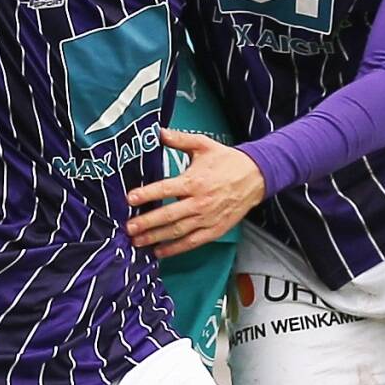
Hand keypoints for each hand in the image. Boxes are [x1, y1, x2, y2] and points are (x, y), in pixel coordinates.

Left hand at [125, 129, 265, 257]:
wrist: (255, 177)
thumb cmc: (227, 160)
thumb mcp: (203, 145)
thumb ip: (179, 139)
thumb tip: (158, 132)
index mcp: (194, 181)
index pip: (166, 189)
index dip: (147, 194)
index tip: (130, 198)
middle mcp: (199, 202)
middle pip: (168, 215)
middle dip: (146, 223)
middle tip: (128, 227)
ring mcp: (207, 219)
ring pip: (177, 232)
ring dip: (156, 238)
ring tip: (137, 242)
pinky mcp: (215, 230)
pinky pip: (192, 242)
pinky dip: (175, 249)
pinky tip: (160, 252)